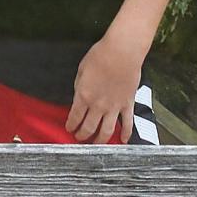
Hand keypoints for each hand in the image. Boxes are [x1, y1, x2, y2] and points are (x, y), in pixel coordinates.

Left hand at [65, 24, 145, 143]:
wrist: (121, 51)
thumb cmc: (100, 55)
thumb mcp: (82, 69)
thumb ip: (79, 86)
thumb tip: (79, 95)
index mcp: (84, 95)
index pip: (75, 117)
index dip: (71, 126)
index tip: (69, 129)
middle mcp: (98, 106)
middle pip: (89, 128)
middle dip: (82, 136)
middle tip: (79, 138)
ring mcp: (114, 107)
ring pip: (106, 132)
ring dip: (100, 141)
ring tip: (96, 144)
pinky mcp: (127, 105)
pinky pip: (127, 124)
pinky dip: (126, 134)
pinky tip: (123, 140)